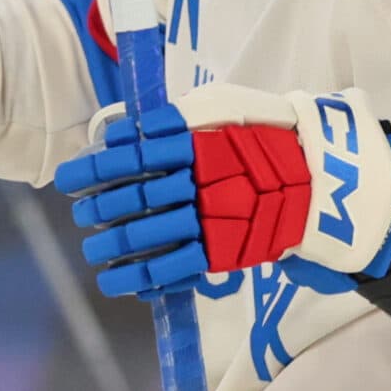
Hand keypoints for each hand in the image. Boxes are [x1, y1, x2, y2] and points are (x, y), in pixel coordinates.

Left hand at [49, 85, 390, 298]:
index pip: (128, 157)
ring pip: (147, 236)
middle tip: (81, 215)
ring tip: (94, 251)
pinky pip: (174, 268)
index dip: (93, 170)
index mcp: (192, 143)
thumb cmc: (265, 133)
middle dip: (99, 210)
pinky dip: (141, 277)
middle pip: (132, 199)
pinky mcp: (224, 251)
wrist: (320, 175)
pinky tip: (118, 282)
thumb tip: (121, 132)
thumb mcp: (219, 108)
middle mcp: (197, 182)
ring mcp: (210, 219)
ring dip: (112, 246)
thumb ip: (172, 119)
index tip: (70, 180)